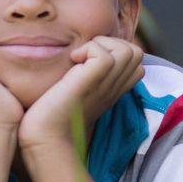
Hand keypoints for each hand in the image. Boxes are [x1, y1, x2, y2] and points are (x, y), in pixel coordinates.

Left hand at [19, 36, 143, 153]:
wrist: (45, 138)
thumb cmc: (52, 118)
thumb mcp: (77, 93)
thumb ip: (86, 78)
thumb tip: (79, 58)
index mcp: (113, 91)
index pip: (136, 62)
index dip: (116, 51)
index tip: (90, 59)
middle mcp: (114, 88)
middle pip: (136, 53)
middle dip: (112, 43)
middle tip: (86, 55)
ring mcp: (106, 85)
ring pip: (129, 50)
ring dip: (102, 44)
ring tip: (80, 56)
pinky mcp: (92, 82)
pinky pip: (105, 55)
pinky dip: (89, 48)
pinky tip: (73, 60)